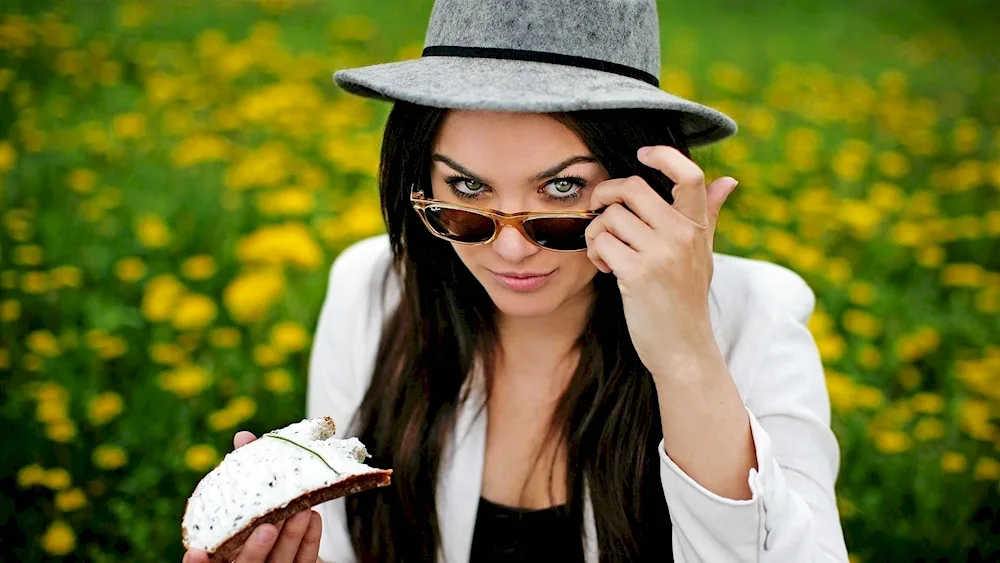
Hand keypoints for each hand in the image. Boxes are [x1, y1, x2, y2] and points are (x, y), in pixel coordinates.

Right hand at [182, 431, 323, 562]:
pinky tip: (314, 518)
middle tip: (267, 526)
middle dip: (255, 549)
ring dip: (290, 539)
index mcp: (224, 554)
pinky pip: (305, 562)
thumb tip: (243, 437)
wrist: (291, 537)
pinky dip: (309, 541)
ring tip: (302, 511)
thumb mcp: (249, 495)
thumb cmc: (260, 510)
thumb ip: (244, 471)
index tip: (195, 551)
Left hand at [585, 145, 737, 378]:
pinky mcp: (637, 274)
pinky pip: (601, 243)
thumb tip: (728, 181)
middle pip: (631, 188)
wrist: (683, 349)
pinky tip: (605, 268)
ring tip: (606, 252)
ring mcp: (660, 254)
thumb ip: (709, 215)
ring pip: (609, 217)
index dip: (663, 155)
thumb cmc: (687, 299)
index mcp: (697, 226)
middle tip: (600, 209)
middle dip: (605, 194)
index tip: (642, 154)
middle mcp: (681, 235)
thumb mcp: (703, 254)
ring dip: (596, 232)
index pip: (689, 174)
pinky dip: (595, 253)